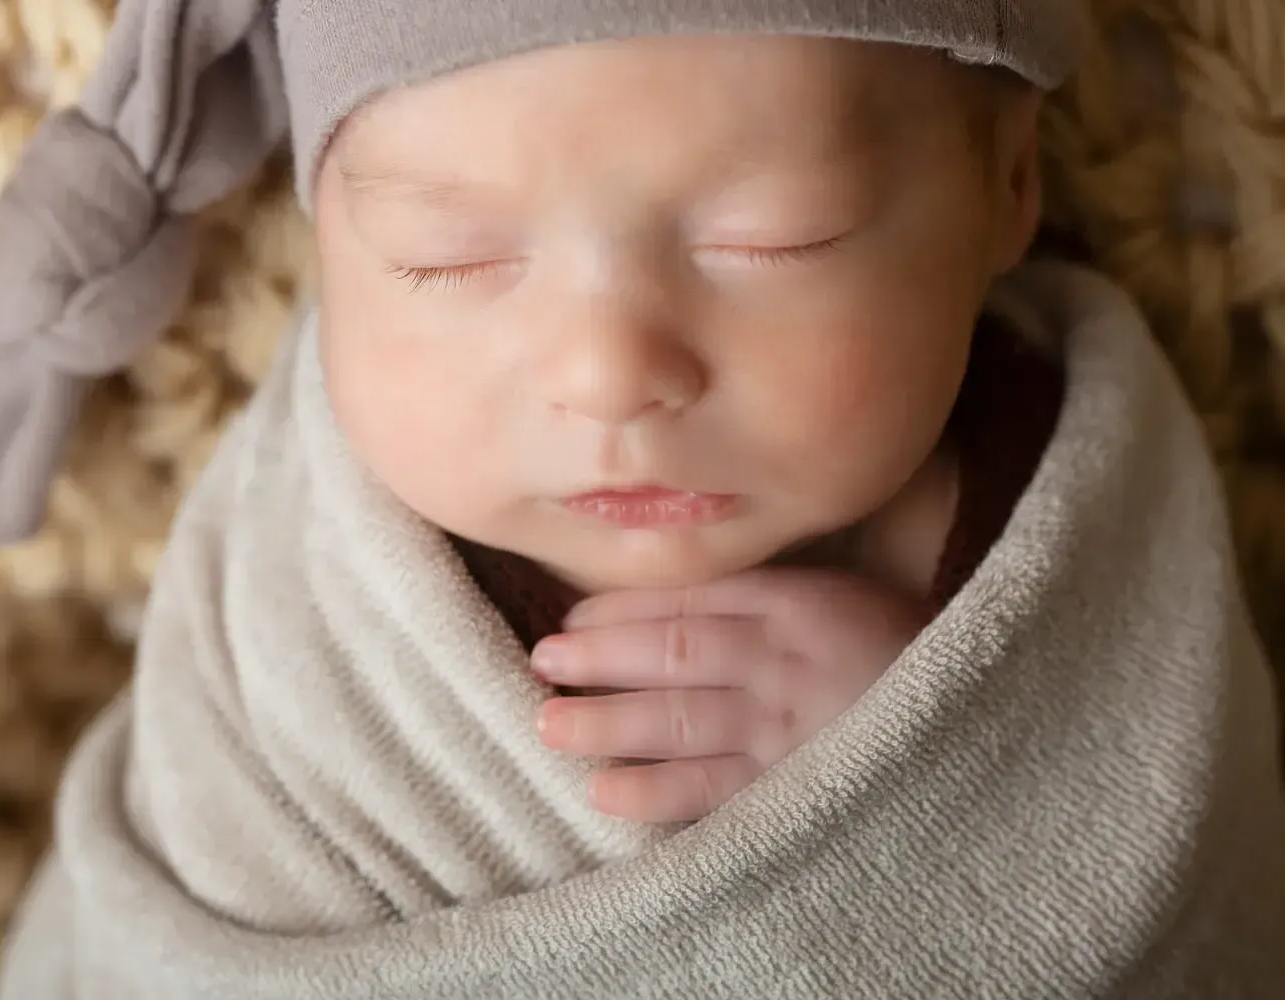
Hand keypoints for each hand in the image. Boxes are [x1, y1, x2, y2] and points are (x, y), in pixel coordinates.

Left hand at [531, 567, 928, 823]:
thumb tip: (666, 605)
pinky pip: (713, 791)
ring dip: (608, 724)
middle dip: (599, 659)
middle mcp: (786, 659)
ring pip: (680, 721)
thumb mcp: (842, 600)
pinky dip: (656, 792)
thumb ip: (764, 596)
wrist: (986, 714)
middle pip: (673, 653)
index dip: (622, 609)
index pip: (691, 600)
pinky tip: (606, 793)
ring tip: (551, 725)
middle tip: (541, 663)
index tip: (571, 617)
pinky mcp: (796, 788)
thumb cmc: (904, 653)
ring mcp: (791, 728)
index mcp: (799, 602)